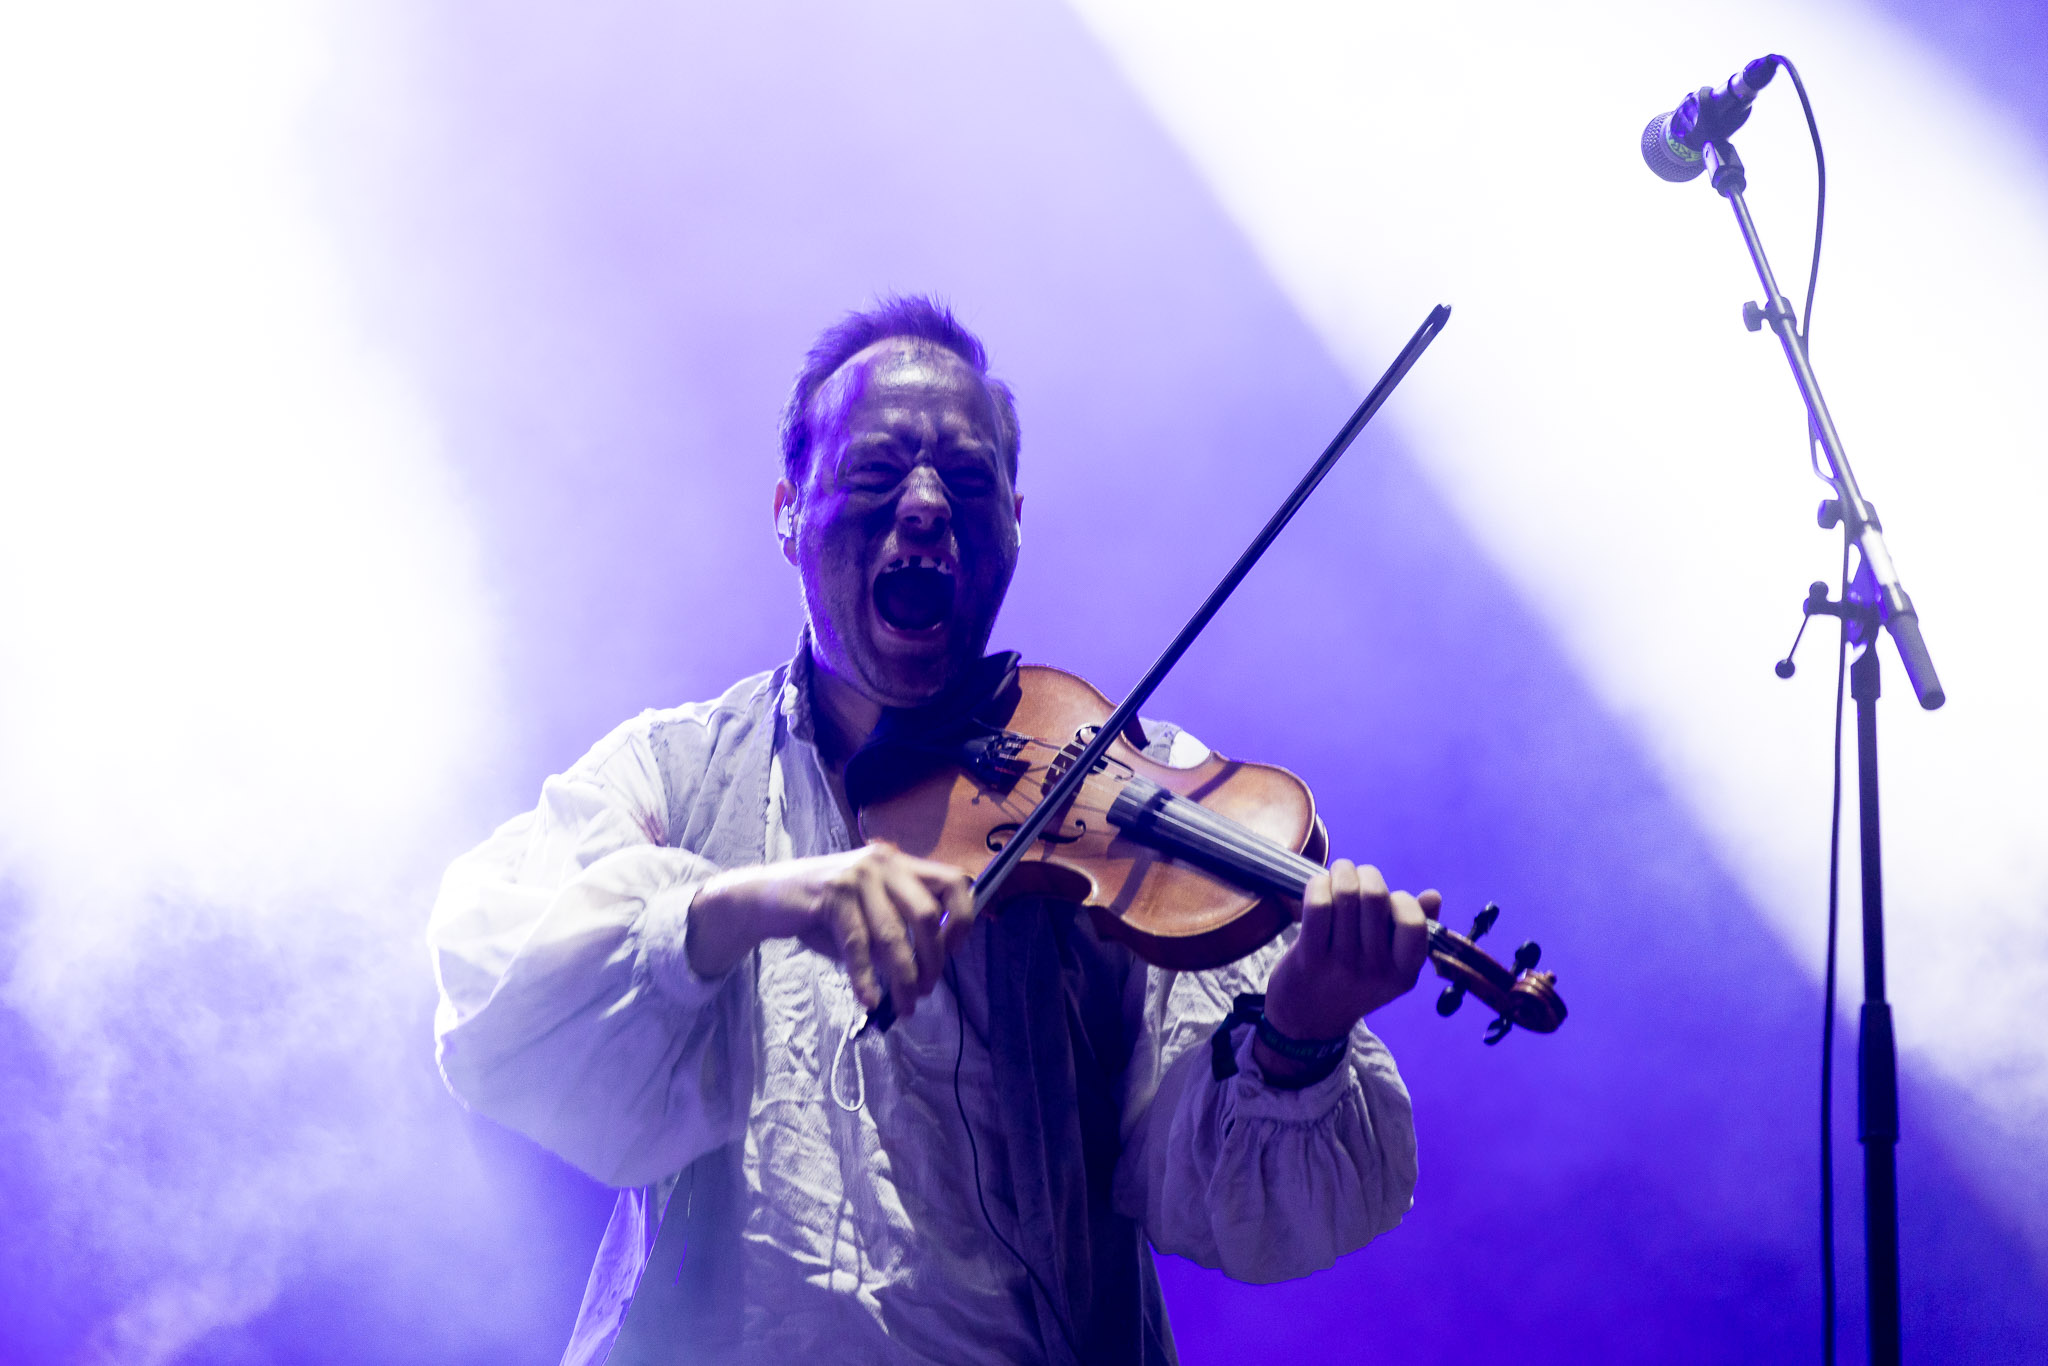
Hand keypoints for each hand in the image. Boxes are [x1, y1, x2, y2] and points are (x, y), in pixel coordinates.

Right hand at [685, 842, 975, 1017]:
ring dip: (903, 977)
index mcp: (901, 864)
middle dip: (932, 960)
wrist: (766, 898)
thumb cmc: (824, 912)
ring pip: (894, 935)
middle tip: (925, 990)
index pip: (955, 882)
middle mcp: (884, 862)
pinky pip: (858, 945)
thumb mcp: (869, 913)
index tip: (952, 953)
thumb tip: (929, 971)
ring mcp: (857, 876)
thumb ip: (899, 929)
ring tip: (905, 1006)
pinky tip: (870, 1000)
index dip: (963, 920)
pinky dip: (866, 978)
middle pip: (928, 915)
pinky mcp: (832, 894)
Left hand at [1261, 860, 1438, 1048]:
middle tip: (1355, 874)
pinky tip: (1319, 885)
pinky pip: (1318, 904)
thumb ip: (1414, 931)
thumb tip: (1433, 895)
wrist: (1308, 1021)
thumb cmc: (1354, 983)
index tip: (1388, 899)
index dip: (1401, 899)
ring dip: (1342, 872)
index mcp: (1404, 973)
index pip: (1413, 922)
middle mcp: (1375, 970)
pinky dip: (1319, 884)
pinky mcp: (1309, 956)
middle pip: (1375, 897)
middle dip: (1366, 874)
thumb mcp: (1391, 968)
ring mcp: (1342, 964)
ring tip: (1339, 873)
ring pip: (1346, 895)